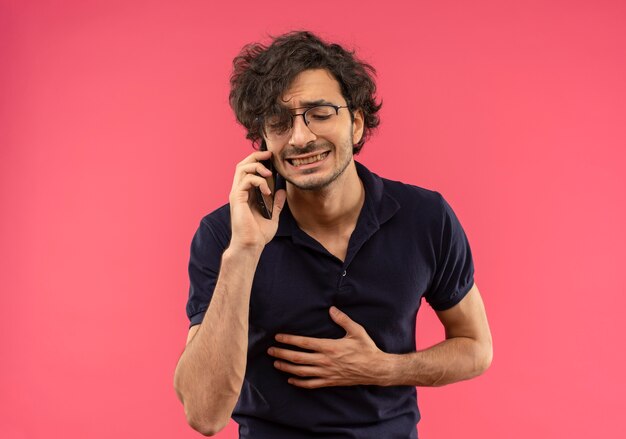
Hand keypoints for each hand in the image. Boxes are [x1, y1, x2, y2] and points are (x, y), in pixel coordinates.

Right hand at [229, 150, 286, 249]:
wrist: (251, 245)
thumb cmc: (258, 234)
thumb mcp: (273, 216)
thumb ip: (276, 203)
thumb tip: (281, 191)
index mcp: (246, 194)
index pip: (248, 170)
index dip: (258, 161)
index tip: (271, 158)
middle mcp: (239, 191)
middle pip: (242, 164)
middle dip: (256, 156)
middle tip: (270, 155)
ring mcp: (237, 194)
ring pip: (242, 168)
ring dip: (257, 167)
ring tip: (269, 174)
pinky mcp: (237, 198)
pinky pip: (246, 180)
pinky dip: (259, 181)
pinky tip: (267, 191)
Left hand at [267, 307, 386, 387]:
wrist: (375, 369)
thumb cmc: (366, 348)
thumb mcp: (357, 331)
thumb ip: (343, 319)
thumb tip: (331, 309)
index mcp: (330, 347)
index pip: (304, 343)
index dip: (289, 340)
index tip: (278, 337)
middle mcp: (325, 361)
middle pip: (298, 358)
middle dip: (282, 353)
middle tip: (270, 350)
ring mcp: (326, 373)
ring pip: (301, 372)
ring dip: (286, 367)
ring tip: (276, 362)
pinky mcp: (330, 381)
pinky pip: (311, 384)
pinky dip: (299, 382)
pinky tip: (291, 380)